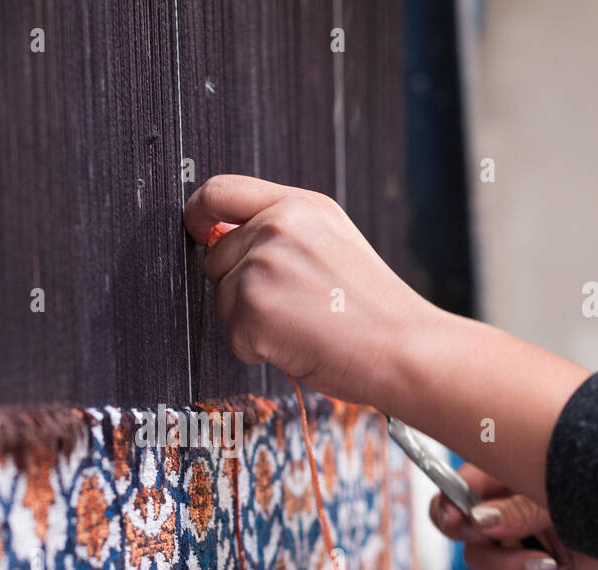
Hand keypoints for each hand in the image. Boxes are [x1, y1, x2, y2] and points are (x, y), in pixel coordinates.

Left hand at [183, 174, 429, 407]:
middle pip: (216, 258)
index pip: (220, 191)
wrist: (401, 347)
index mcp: (299, 206)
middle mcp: (276, 227)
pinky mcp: (252, 308)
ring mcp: (261, 266)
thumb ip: (278, 232)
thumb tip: (218, 238)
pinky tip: (299, 344)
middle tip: (293, 306)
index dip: (198, 211)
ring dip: (251, 322)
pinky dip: (259, 350)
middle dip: (239, 288)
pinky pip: (234, 337)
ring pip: (222, 301)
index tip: (195, 228)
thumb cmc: (371, 308)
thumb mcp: (329, 243)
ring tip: (302, 325)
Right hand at [431, 464, 597, 569]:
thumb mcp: (563, 495)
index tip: (456, 519)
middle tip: (498, 542)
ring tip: (548, 566)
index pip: (462, 487)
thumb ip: (516, 509)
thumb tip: (476, 519)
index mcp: (517, 475)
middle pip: (465, 532)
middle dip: (485, 544)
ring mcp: (531, 542)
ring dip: (511, 569)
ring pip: (485, 564)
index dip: (450, 505)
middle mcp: (517, 509)